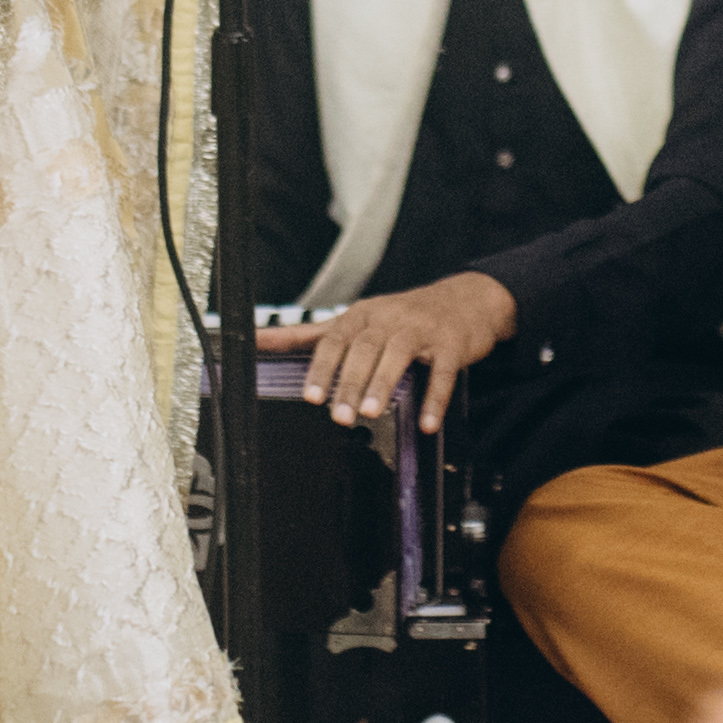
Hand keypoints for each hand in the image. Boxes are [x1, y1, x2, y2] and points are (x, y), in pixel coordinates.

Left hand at [259, 270, 517, 429]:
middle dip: (350, 383)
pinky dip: (434, 398)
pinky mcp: (451, 344)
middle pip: (365, 349)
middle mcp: (390, 318)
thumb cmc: (402, 315)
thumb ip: (308, 334)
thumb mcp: (356, 319)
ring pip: (398, 354)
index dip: (322, 368)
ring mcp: (422, 329)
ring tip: (371, 412)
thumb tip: (258, 340)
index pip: (335, 339)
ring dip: (383, 384)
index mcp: (362, 314)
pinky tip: (426, 423)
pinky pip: (443, 371)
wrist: (465, 299)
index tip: (311, 396)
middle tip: (340, 417)